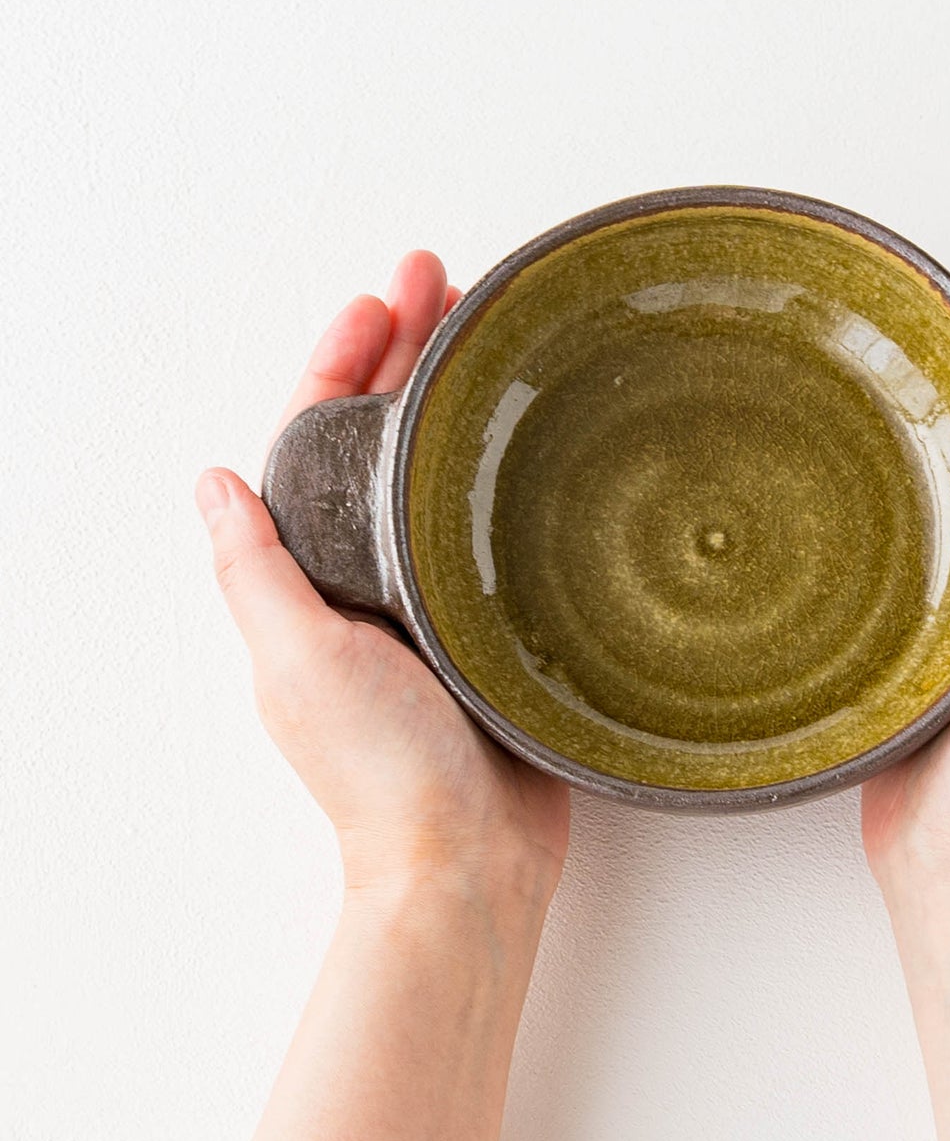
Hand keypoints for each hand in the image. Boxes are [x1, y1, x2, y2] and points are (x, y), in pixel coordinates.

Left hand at [196, 251, 569, 908]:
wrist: (469, 861)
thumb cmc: (382, 770)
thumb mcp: (297, 659)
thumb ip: (255, 568)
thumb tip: (211, 480)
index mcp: (318, 576)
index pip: (321, 439)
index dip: (346, 361)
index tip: (385, 298)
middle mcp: (376, 576)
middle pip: (389, 437)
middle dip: (412, 352)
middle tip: (449, 279)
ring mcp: (443, 598)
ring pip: (450, 471)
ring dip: (465, 397)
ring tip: (498, 330)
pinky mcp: (502, 624)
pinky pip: (503, 526)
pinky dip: (515, 471)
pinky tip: (547, 436)